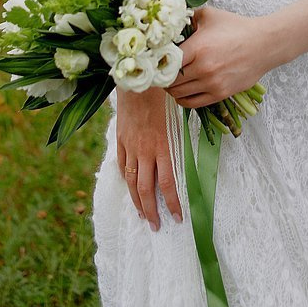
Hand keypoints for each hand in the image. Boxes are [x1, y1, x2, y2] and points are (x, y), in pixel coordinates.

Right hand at [116, 85, 182, 230]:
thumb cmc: (163, 94)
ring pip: (132, 182)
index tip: (179, 217)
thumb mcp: (177, 117)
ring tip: (143, 216)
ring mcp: (130, 147)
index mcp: (163, 146)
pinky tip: (131, 188)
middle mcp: (145, 151)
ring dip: (137, 202)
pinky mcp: (121, 140)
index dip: (173, 203)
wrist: (137, 80)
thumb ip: (179, 139)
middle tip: (158, 226)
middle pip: (146, 190)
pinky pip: (123, 166)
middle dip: (152, 211)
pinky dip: (127, 180)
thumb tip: (186, 158)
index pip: (168, 184)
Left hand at [166, 6, 271, 108]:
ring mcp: (212, 84)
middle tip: (162, 71)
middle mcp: (203, 68)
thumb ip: (189, 17)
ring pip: (178, 94)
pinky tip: (182, 91)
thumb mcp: (210, 15)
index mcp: (198, 48)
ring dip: (172, 89)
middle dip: (163, 76)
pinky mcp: (219, 94)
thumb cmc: (237, 28)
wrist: (264, 44)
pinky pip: (191, 103)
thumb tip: (173, 21)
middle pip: (170, 80)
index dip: (158, 62)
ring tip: (172, 81)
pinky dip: (182, 99)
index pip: (166, 62)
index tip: (156, 60)